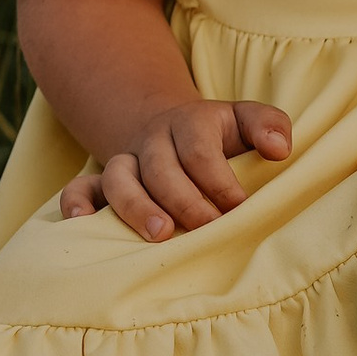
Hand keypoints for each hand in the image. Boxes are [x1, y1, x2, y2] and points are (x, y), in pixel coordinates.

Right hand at [60, 98, 291, 239]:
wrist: (170, 130)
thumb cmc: (220, 137)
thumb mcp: (246, 120)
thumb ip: (269, 126)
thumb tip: (279, 150)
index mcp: (190, 123)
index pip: (199, 150)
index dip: (219, 180)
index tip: (240, 208)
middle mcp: (153, 141)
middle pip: (161, 168)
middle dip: (186, 201)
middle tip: (209, 228)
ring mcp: (126, 160)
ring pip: (118, 178)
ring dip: (136, 206)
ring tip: (160, 234)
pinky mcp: (104, 182)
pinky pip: (80, 187)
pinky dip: (76, 202)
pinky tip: (84, 223)